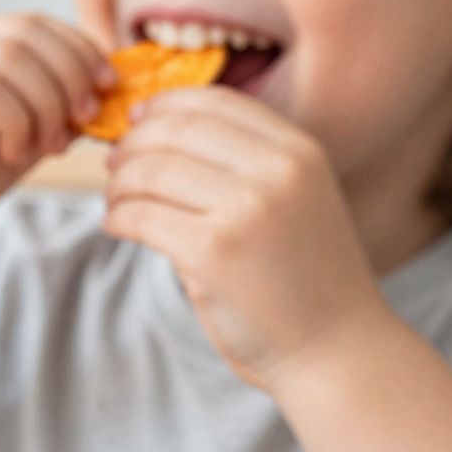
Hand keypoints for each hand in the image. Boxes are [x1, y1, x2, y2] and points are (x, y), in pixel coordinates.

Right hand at [0, 14, 113, 261]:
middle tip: (83, 122)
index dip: (79, 49)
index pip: (32, 22)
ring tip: (44, 148)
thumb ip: (49, 112)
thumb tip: (106, 90)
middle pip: (26, 31)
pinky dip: (15, 122)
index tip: (107, 90)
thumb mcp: (14, 143)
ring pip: (10, 57)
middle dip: (71, 74)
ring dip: (45, 104)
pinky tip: (11, 154)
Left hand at [100, 87, 398, 391]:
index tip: (138, 119)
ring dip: (119, 184)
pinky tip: (118, 227)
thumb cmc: (307, 282)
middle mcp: (276, 171)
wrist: (337, 350)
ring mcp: (245, 210)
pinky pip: (140, 216)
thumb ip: (248, 166)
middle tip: (115, 163)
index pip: (215, 101)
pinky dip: (117, 218)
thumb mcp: (297, 202)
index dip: (165, 104)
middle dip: (133, 143)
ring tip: (116, 201)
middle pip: (176, 130)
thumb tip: (159, 135)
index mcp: (299, 151)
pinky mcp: (211, 252)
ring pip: (150, 171)